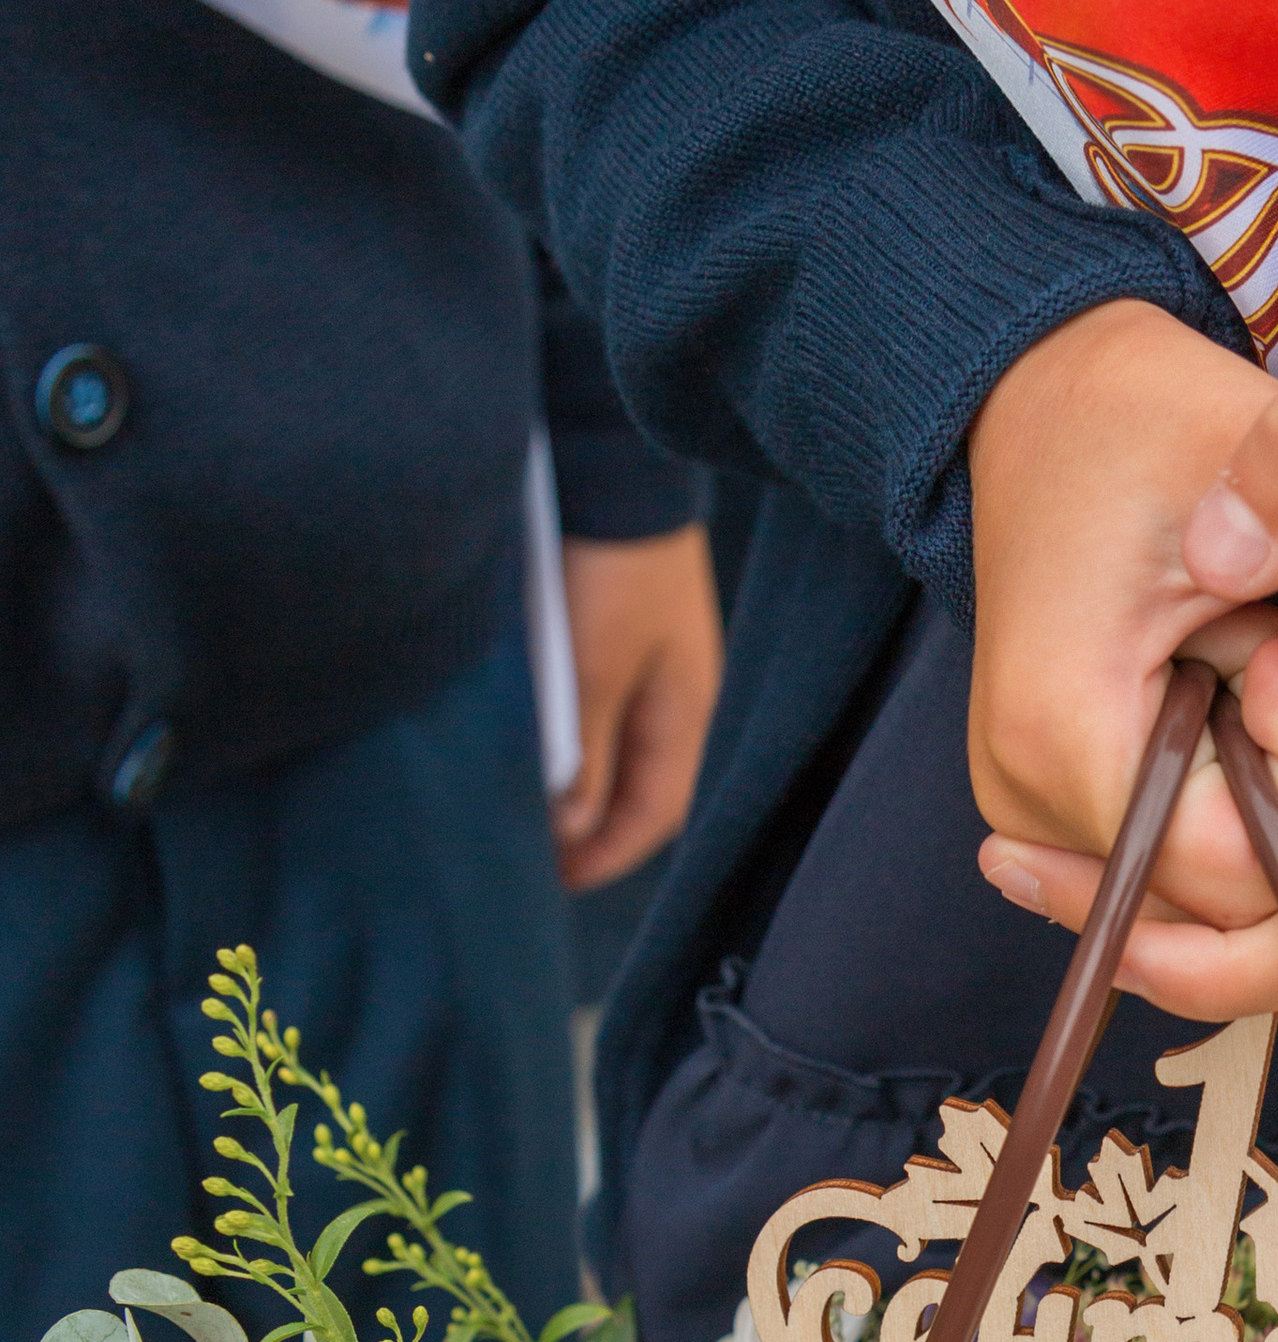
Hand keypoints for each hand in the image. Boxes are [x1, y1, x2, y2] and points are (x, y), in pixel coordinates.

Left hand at [553, 526, 723, 890]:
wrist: (614, 462)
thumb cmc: (612, 566)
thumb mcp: (593, 669)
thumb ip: (584, 752)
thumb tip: (573, 824)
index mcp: (685, 711)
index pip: (654, 811)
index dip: (606, 853)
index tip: (554, 879)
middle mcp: (677, 692)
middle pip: (638, 785)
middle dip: (591, 825)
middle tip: (534, 852)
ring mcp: (654, 658)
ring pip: (617, 746)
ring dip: (578, 779)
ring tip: (528, 799)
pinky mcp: (624, 627)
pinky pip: (603, 706)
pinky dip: (573, 735)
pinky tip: (538, 734)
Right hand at [968, 301, 1277, 939]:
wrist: (1048, 406)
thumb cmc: (1149, 420)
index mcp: (1065, 741)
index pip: (1244, 873)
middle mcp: (1030, 810)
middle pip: (1234, 910)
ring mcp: (1036, 826)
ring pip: (1219, 905)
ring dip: (1276, 807)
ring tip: (1252, 669)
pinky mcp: (1057, 820)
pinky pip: (1190, 871)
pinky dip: (1244, 806)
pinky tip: (1240, 705)